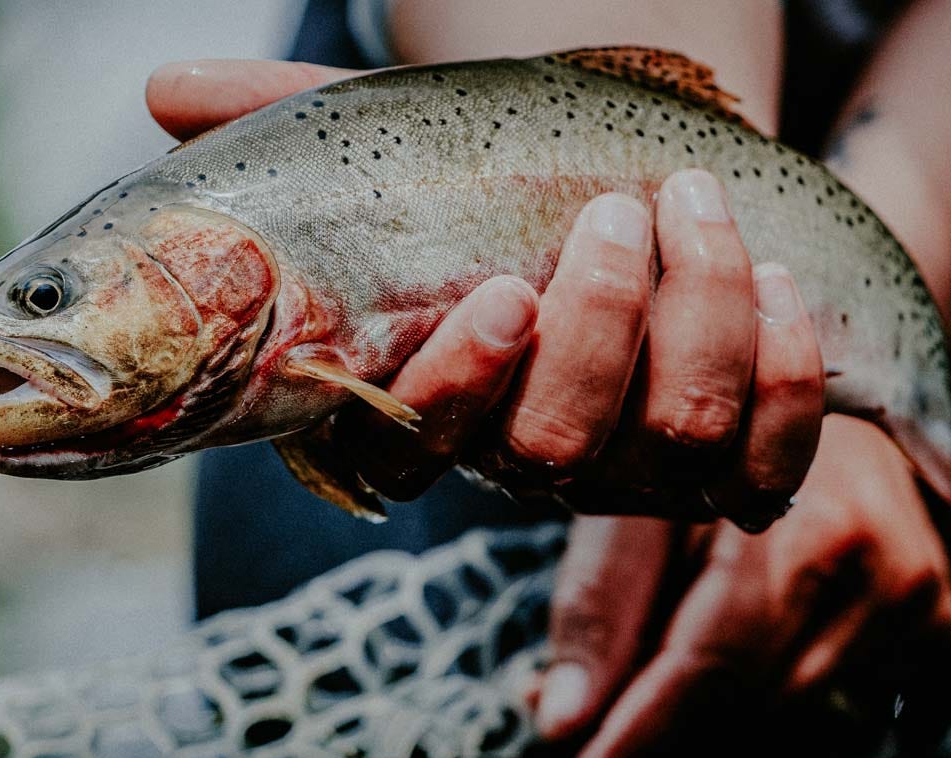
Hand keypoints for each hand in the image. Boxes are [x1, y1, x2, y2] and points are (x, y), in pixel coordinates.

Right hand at [148, 60, 826, 530]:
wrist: (654, 191)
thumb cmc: (508, 184)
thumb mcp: (401, 143)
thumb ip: (291, 123)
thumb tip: (165, 92)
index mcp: (428, 402)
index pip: (406, 455)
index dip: (453, 391)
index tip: (494, 296)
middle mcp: (528, 458)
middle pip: (555, 449)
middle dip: (598, 328)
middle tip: (616, 218)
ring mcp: (637, 472)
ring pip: (676, 438)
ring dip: (697, 315)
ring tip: (694, 209)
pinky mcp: (739, 470)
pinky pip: (772, 459)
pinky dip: (785, 367)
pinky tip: (776, 279)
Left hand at [537, 415, 950, 757]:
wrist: (834, 400)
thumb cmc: (718, 445)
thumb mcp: (643, 499)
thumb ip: (600, 609)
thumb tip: (557, 722)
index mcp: (798, 521)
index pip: (714, 663)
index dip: (642, 737)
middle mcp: (876, 566)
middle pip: (755, 702)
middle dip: (665, 738)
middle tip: (597, 754)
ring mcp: (921, 602)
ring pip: (797, 717)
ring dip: (717, 730)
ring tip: (652, 709)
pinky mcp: (942, 628)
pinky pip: (854, 716)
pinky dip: (785, 721)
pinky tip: (738, 701)